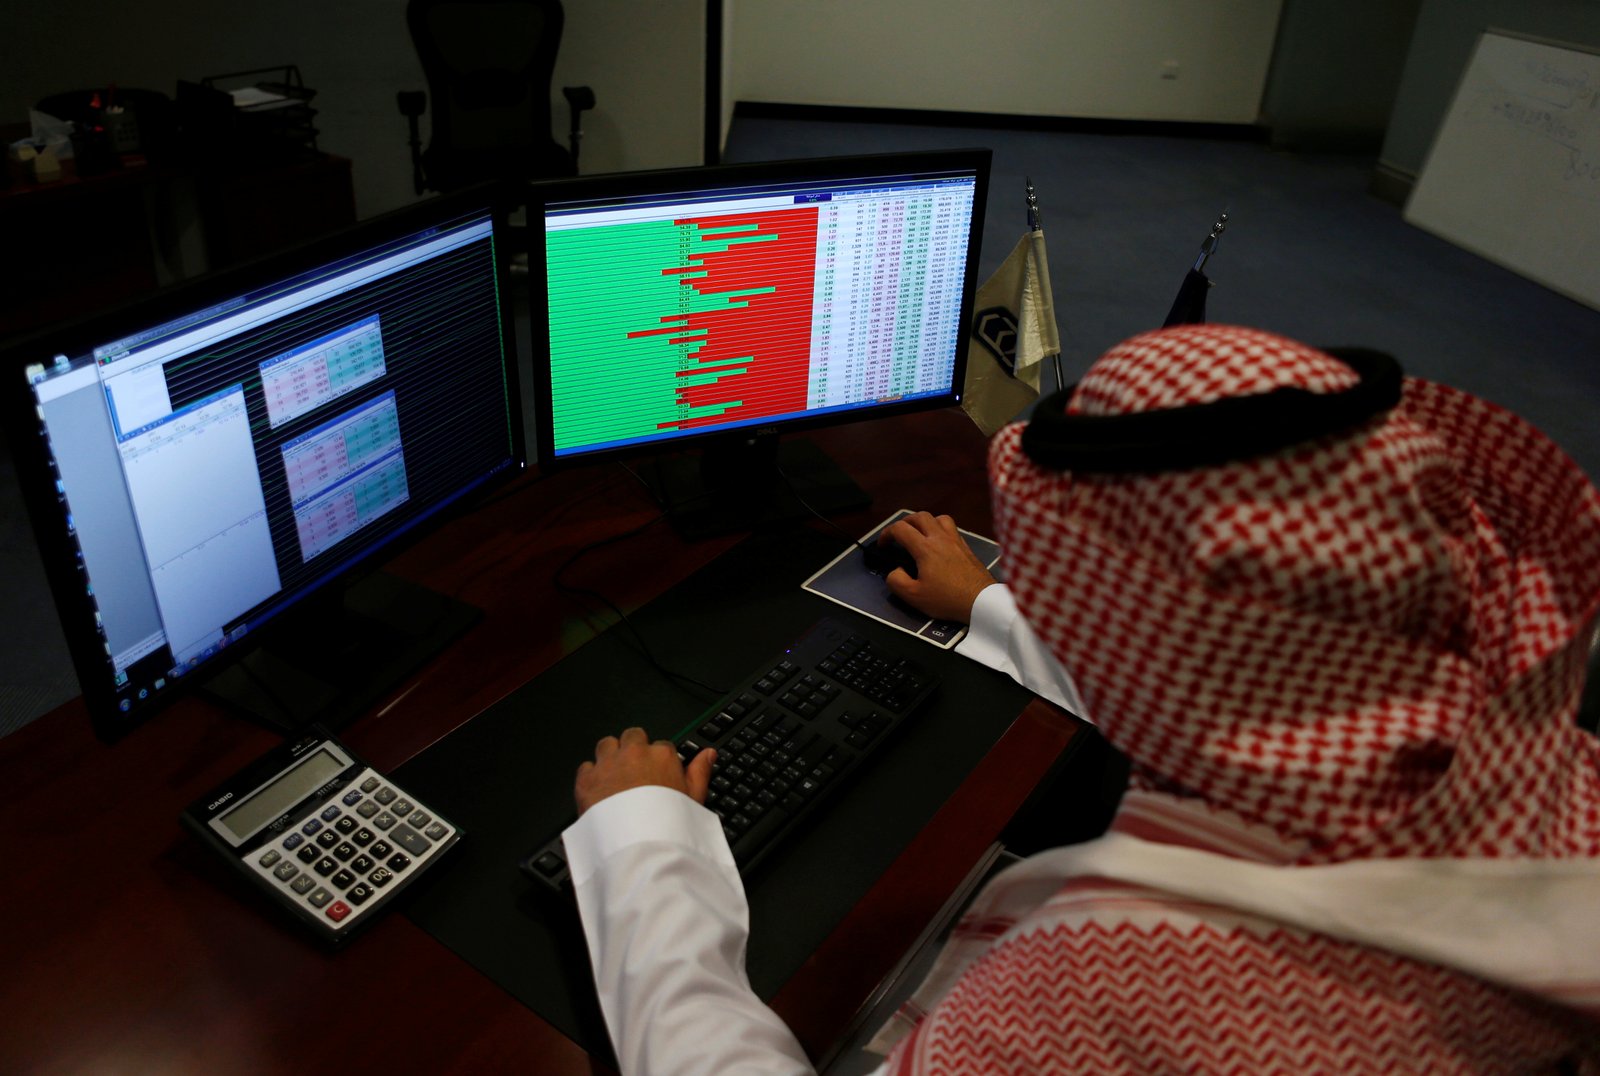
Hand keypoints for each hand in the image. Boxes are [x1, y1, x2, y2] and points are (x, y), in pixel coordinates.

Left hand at [574, 727, 716, 814]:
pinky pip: (586, 767)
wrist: (638, 845)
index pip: (661, 745)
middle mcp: (634, 753)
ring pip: (607, 745)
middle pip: (632, 736)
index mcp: (662, 755)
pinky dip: (591, 777)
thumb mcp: (694, 799)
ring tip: (615, 777)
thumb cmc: (668, 824)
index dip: (658, 760)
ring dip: (610, 756)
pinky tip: (599, 792)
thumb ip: (699, 771)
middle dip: (633, 749)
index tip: (657, 775)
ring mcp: (608, 764)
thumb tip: (708, 754)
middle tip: (635, 772)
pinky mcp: (587, 779)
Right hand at [880, 511, 996, 623]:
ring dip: (925, 522)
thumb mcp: (914, 596)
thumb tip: (896, 570)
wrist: (981, 601)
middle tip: (898, 535)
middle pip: (920, 516)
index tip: (883, 545)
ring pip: (939, 518)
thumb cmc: (947, 599)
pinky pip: (952, 528)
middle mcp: (941, 538)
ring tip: (920, 534)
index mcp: (925, 548)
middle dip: (905, 522)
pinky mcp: (967, 547)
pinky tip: (940, 544)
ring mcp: (956, 541)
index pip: (900, 529)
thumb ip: (896, 581)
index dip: (886, 534)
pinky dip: (940, 529)